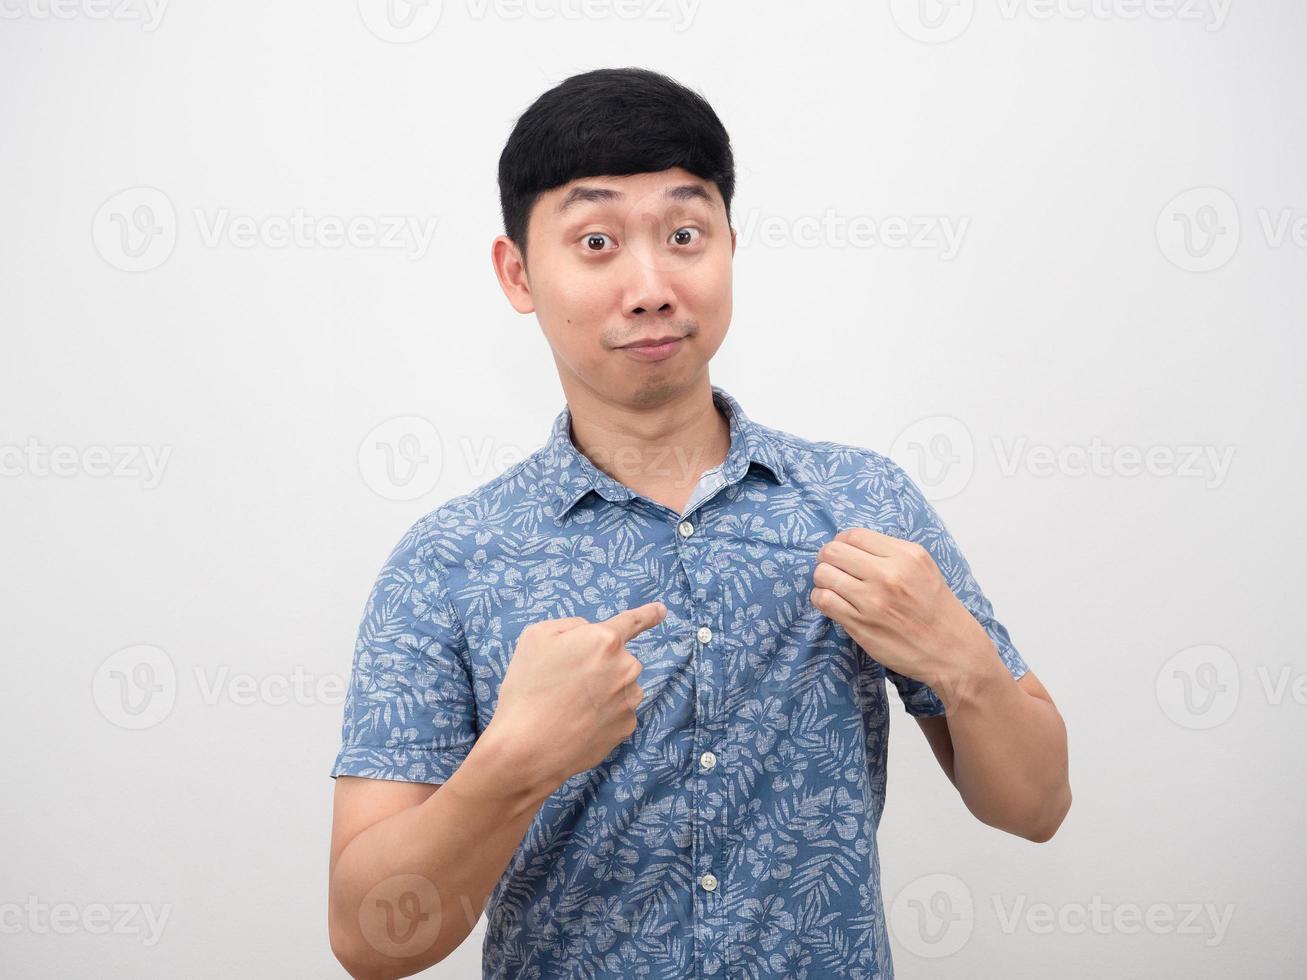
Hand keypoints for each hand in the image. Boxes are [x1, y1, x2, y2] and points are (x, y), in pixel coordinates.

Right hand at [486, 600, 666, 792]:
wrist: (529, 747)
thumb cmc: (528, 688)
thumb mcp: (537, 637)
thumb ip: (571, 626)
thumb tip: (590, 633)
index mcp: (605, 640)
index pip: (632, 622)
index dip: (648, 614)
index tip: (662, 610)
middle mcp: (626, 667)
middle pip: (618, 659)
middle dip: (598, 666)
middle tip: (565, 683)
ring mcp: (629, 699)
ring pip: (620, 686)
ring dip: (603, 690)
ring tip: (569, 706)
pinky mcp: (627, 727)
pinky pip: (618, 712)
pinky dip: (602, 715)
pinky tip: (578, 723)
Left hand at [810, 527, 990, 687]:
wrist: (951, 651)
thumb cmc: (936, 610)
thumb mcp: (923, 567)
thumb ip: (891, 552)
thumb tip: (851, 544)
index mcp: (906, 556)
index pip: (854, 535)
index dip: (841, 542)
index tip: (843, 553)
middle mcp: (889, 575)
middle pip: (833, 551)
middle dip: (827, 558)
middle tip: (833, 568)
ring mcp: (873, 600)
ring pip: (823, 575)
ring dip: (822, 579)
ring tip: (833, 587)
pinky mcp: (860, 624)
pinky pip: (823, 600)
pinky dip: (822, 598)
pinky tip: (833, 603)